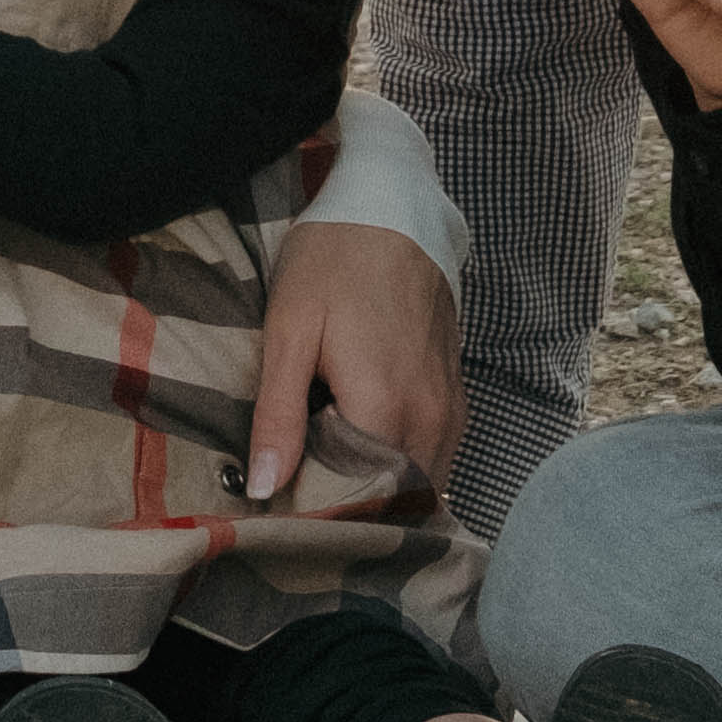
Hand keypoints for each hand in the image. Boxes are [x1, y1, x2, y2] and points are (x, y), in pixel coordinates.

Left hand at [244, 214, 462, 503]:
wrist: (392, 205)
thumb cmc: (333, 262)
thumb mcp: (289, 331)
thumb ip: (278, 416)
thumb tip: (264, 490)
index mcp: (385, 409)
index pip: (356, 501)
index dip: (317, 515)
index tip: (280, 513)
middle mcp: (431, 418)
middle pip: (393, 499)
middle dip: (349, 510)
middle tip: (299, 502)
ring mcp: (451, 407)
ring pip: (419, 482)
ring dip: (379, 491)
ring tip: (328, 481)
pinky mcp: (456, 393)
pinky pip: (436, 455)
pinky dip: (402, 467)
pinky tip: (364, 455)